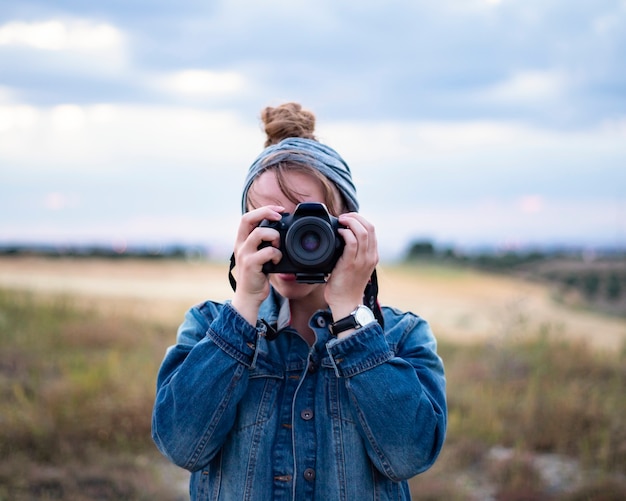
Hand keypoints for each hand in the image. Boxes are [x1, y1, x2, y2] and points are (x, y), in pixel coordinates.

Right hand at [231, 205, 284, 324]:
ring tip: (278, 246)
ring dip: (274, 236)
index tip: (279, 210)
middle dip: (266, 213)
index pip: (247, 217)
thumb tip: (280, 230)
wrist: (249, 297)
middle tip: (280, 216)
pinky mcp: (251, 265)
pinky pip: (267, 252)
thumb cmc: (257, 275)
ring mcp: (244, 254)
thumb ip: (264, 243)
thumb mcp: (258, 255)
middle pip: (247, 219)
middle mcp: (240, 245)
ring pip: (259, 233)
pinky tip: (277, 260)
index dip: (263, 210)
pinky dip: (277, 254)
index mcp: (242, 240)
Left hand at [325, 213, 378, 321]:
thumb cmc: (348, 286)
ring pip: (362, 232)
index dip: (360, 219)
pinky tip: (338, 232)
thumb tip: (343, 239)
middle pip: (370, 227)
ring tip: (341, 221)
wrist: (346, 304)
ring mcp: (362, 260)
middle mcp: (371, 256)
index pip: (372, 230)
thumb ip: (354, 254)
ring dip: (350, 222)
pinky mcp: (351, 264)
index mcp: (373, 255)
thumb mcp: (356, 267)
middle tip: (344, 217)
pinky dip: (345, 233)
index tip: (349, 218)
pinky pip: (351, 242)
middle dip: (355, 217)